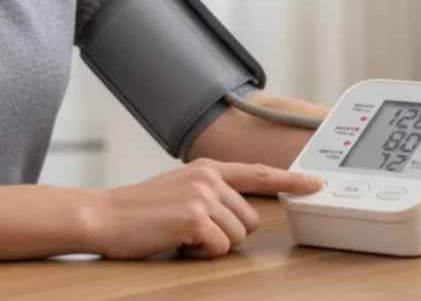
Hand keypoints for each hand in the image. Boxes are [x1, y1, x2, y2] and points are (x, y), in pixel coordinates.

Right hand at [85, 158, 322, 258]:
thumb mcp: (181, 189)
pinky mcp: (194, 216)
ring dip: (212, 245)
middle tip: (193, 231)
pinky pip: (219, 248)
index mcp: (208, 167)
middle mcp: (209, 176)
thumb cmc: (141, 210)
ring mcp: (202, 194)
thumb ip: (212, 193)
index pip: (258, 173)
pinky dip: (200, 254)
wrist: (105, 216)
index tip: (315, 184)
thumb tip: (239, 216)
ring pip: (237, 236)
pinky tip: (177, 242)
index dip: (290, 180)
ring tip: (182, 235)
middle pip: (250, 220)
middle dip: (227, 234)